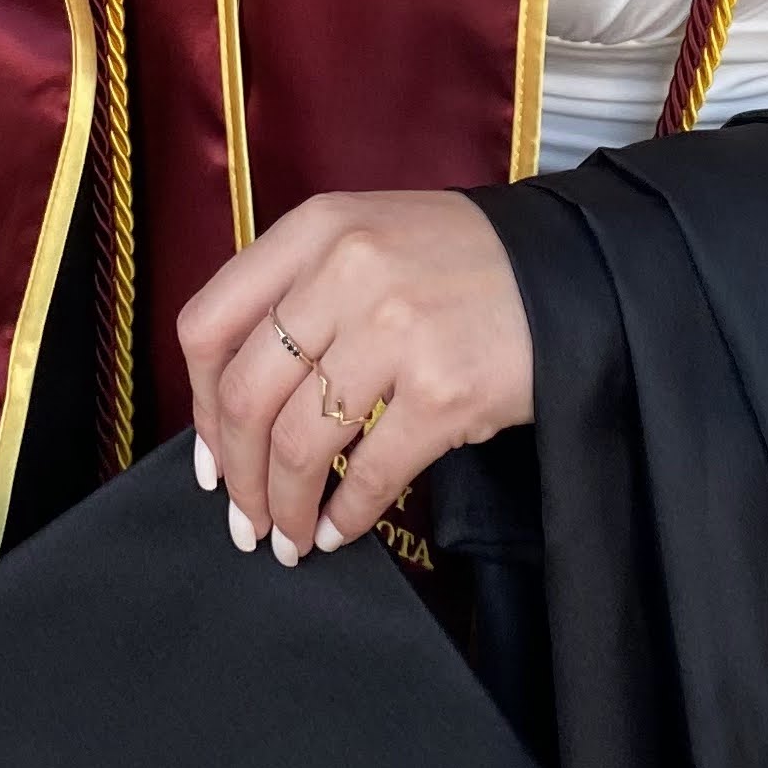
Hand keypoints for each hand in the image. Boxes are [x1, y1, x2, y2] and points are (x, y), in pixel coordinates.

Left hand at [179, 188, 534, 567]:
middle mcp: (345, 271)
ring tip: (289, 539)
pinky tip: (339, 529)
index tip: (211, 455)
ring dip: (285, 507)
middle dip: (238, 476)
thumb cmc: (461, 265)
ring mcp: (394, 330)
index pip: (209, 324)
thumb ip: (300, 295)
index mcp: (315, 229)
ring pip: (300, 443)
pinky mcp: (443, 392)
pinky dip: (345, 516)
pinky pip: (369, 473)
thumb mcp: (367, 240)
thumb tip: (236, 408)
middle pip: (245, 395)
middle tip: (245, 519)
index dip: (197, 405)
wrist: (571, 273)